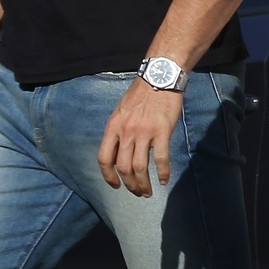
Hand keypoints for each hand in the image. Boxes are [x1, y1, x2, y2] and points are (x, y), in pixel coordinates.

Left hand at [97, 78, 183, 196]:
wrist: (159, 76)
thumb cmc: (141, 93)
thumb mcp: (121, 111)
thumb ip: (119, 130)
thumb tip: (119, 151)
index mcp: (113, 126)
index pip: (104, 158)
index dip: (108, 176)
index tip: (116, 185)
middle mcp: (126, 131)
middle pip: (123, 168)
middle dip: (129, 185)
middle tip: (137, 192)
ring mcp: (144, 132)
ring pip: (140, 168)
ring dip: (143, 184)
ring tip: (148, 192)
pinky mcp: (162, 131)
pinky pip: (160, 159)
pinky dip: (163, 173)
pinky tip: (164, 180)